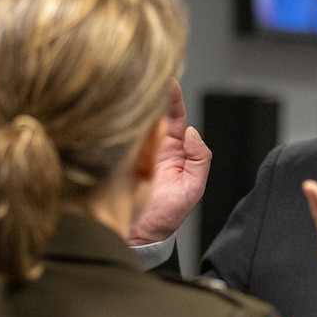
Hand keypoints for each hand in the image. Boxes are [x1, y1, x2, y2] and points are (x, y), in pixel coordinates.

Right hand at [128, 79, 211, 245]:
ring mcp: (134, 151)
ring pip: (134, 123)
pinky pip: (118, 138)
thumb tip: (193, 132)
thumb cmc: (168, 214)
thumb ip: (200, 159)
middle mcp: (154, 147)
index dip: (173, 100)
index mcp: (175, 151)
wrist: (142, 235)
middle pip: (153, 114)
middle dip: (150, 98)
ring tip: (130, 95)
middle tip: (144, 82)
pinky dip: (117, 127)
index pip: (176, 118)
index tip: (170, 83)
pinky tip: (116, 117)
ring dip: (133, 109)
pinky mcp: (117, 159)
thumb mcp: (194, 187)